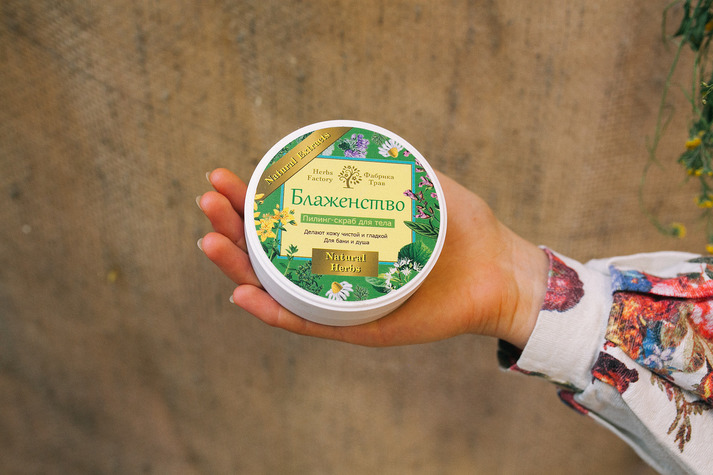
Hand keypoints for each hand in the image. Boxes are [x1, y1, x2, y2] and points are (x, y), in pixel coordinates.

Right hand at [198, 168, 548, 348]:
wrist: (501, 273)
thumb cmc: (464, 231)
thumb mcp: (423, 185)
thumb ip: (390, 166)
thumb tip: (350, 141)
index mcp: (343, 240)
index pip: (284, 223)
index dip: (250, 203)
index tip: (226, 177)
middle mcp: (334, 271)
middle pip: (268, 255)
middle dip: (232, 227)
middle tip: (209, 199)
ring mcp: (342, 302)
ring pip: (277, 289)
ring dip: (238, 267)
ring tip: (210, 238)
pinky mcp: (358, 329)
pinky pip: (307, 324)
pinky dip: (272, 312)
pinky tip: (242, 294)